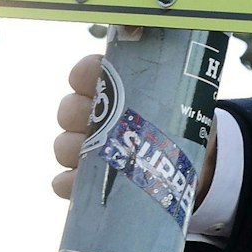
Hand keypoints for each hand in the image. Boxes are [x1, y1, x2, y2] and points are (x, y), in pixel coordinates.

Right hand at [50, 53, 218, 205]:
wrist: (187, 163)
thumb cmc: (179, 122)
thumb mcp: (182, 99)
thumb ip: (178, 83)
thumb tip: (188, 68)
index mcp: (112, 88)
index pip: (87, 73)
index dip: (85, 73)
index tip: (91, 78)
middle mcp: (92, 116)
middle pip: (68, 109)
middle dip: (76, 112)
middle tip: (98, 119)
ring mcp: (85, 150)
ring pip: (64, 144)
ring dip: (72, 148)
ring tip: (96, 154)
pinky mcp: (84, 183)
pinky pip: (65, 182)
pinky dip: (68, 183)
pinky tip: (77, 183)